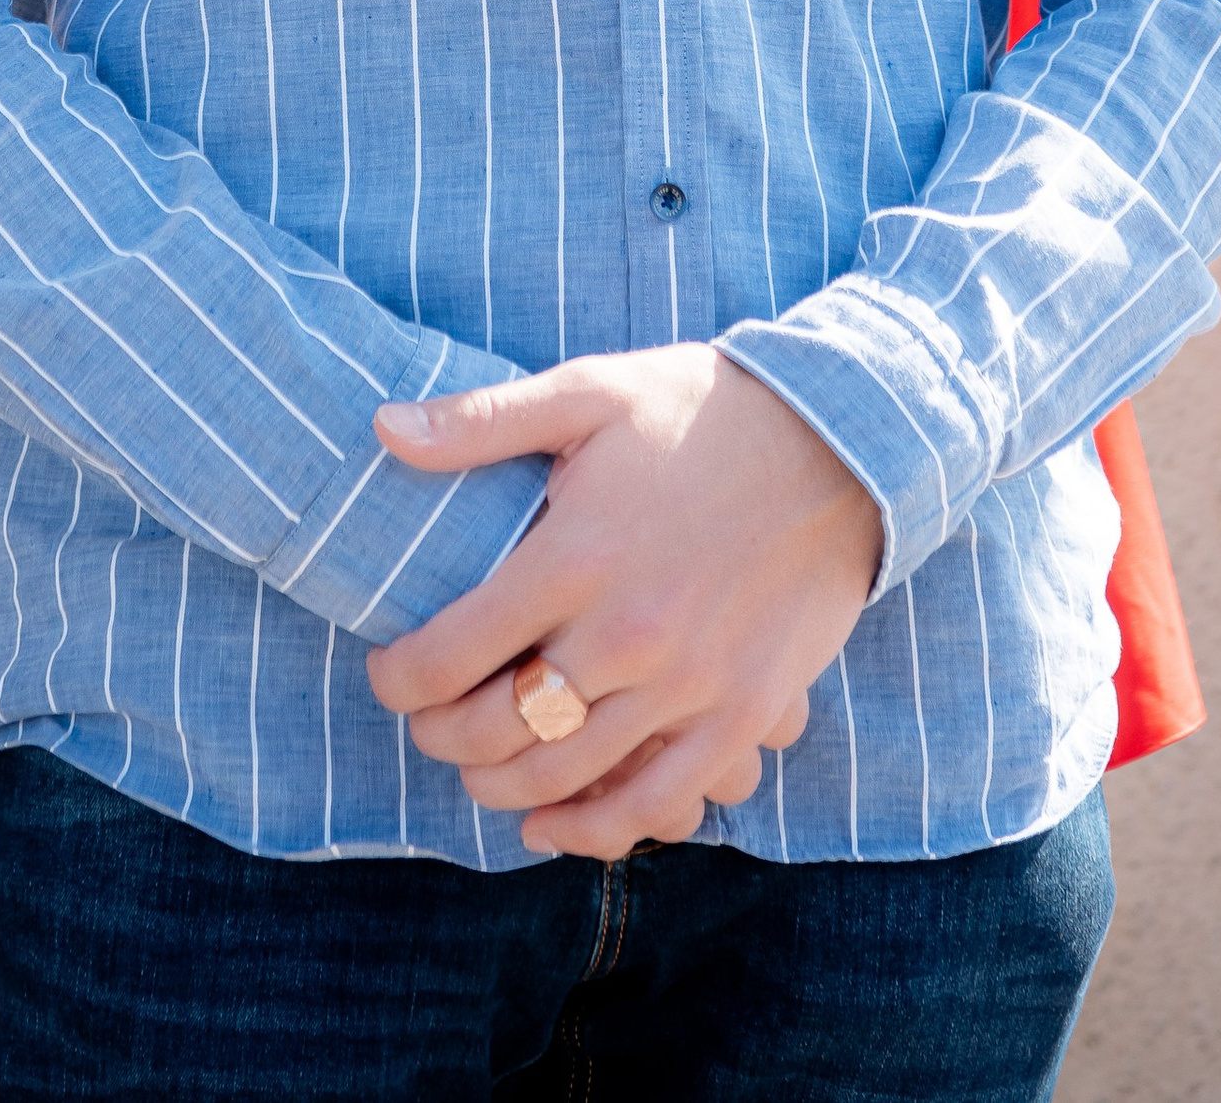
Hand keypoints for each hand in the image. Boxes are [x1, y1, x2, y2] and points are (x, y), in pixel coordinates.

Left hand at [365, 348, 882, 858]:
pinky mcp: (742, 713)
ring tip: (477, 762)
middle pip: (497, 728)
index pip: (450, 654)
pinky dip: (591, 828)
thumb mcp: (589, 391)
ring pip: (563, 775)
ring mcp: (689, 684)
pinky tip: (550, 817)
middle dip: (440, 736)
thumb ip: (482, 422)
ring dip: (499, 784)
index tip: (389, 672)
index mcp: (577, 554)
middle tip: (427, 718)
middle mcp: (627, 633)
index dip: (399, 679)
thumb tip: (382, 428)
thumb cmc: (700, 409)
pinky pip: (655, 803)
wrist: (838, 441)